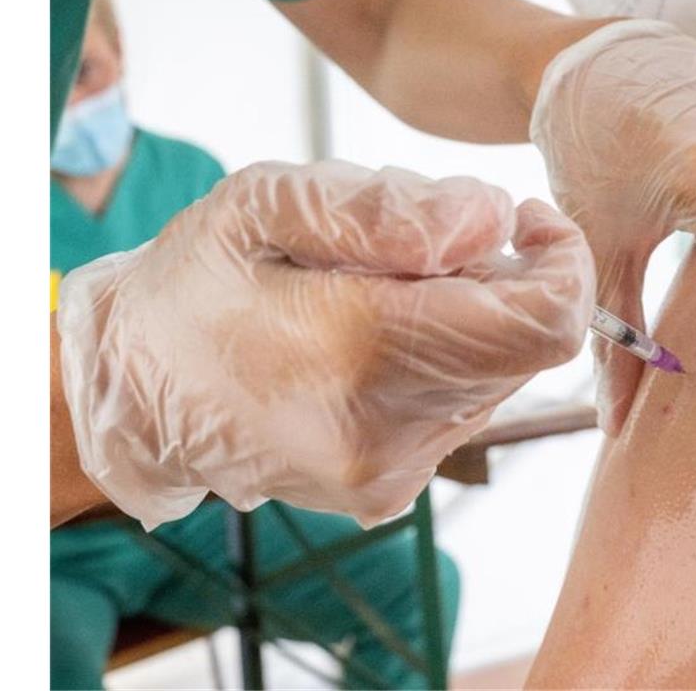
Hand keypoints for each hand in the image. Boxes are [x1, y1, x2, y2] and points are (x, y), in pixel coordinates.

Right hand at [57, 161, 593, 528]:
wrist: (133, 394)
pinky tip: (376, 337)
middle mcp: (389, 433)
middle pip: (528, 346)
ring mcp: (390, 474)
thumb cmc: (196, 285)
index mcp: (361, 352)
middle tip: (426, 247)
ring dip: (471, 320)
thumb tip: (496, 221)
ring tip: (383, 292)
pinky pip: (462, 409)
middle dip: (504, 281)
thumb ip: (389, 209)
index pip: (546, 321)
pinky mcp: (388, 490)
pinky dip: (446, 361)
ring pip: (500, 377)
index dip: (562, 259)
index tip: (524, 220)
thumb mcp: (266, 206)